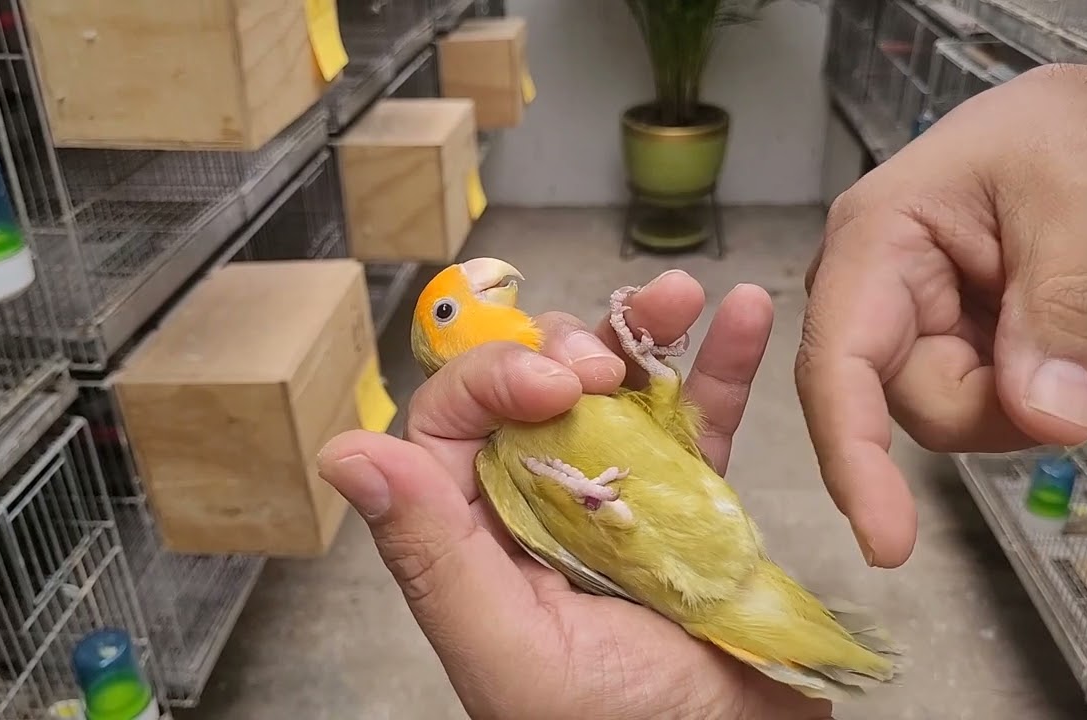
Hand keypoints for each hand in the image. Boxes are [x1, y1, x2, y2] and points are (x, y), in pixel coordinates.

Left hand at [319, 272, 830, 719]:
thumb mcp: (512, 650)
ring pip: (610, 386)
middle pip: (527, 386)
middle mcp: (533, 504)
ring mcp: (613, 495)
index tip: (557, 384)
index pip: (448, 421)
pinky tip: (738, 314)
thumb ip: (434, 556)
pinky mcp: (686, 500)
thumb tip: (349, 452)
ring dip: (642, 328)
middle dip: (566, 346)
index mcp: (473, 537)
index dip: (493, 379)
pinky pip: (696, 418)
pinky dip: (719, 363)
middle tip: (607, 367)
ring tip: (680, 300)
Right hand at [796, 65, 1086, 568]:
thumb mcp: (1081, 207)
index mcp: (870, 246)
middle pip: (920, 409)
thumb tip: (1047, 423)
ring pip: (961, 419)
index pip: (840, 367)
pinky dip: (1052, 393)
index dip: (853, 459)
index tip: (888, 544)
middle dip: (1022, 404)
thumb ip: (1061, 309)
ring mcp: (902, 330)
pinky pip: (990, 409)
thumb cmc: (1058, 141)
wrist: (1076, 132)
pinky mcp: (939, 351)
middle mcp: (866, 299)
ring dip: (1049, 397)